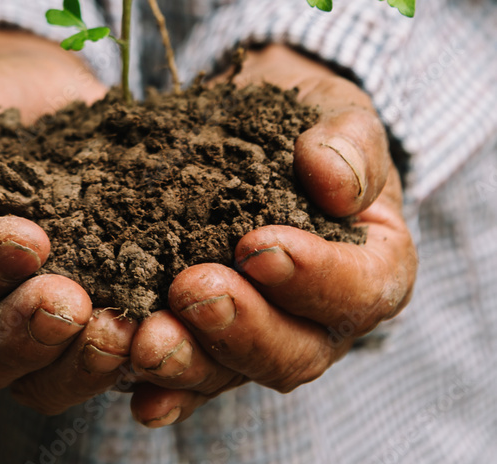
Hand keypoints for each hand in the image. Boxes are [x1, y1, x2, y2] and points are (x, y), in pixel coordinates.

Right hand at [0, 28, 139, 412]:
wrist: (57, 100)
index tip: (29, 239)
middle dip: (20, 334)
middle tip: (71, 303)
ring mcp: (19, 328)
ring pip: (32, 382)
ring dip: (76, 363)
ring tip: (120, 329)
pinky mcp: (80, 329)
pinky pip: (92, 367)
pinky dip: (124, 360)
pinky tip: (155, 332)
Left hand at [127, 44, 416, 426]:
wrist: (253, 123)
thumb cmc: (308, 125)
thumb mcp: (340, 116)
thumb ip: (349, 145)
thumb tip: (332, 181)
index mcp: (373, 267)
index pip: (360, 290)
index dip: (314, 279)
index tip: (258, 246)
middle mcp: (322, 319)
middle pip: (295, 350)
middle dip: (241, 327)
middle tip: (191, 289)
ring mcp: (264, 336)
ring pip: (234, 373)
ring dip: (190, 362)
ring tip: (145, 340)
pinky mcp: (211, 340)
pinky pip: (190, 378)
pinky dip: (164, 388)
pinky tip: (132, 386)